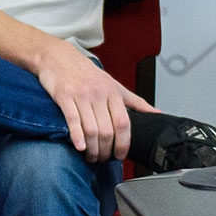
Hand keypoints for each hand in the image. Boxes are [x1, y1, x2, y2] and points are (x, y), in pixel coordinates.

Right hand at [31, 40, 157, 162]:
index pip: (123, 123)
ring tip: (90, 157)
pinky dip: (77, 137)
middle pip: (107, 130)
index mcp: (113, 92)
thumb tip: (156, 113)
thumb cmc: (86, 73)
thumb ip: (135, 101)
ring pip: (91, 129)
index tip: (120, 155)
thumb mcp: (113, 84)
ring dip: (92, 149)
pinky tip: (80, 147)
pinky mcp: (64, 96)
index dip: (123, 143)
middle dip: (105, 150)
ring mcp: (81, 95)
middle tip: (102, 159)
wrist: (58, 56)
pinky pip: (73, 120)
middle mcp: (98, 94)